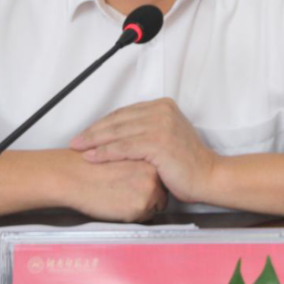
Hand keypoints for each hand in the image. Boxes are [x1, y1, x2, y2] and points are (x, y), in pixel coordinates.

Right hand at [65, 154, 167, 221]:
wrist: (73, 175)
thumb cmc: (91, 166)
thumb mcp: (121, 156)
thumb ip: (138, 164)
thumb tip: (148, 179)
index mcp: (148, 157)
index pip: (159, 178)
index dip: (145, 184)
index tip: (130, 184)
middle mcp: (154, 172)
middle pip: (161, 192)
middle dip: (147, 196)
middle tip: (124, 192)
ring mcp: (149, 189)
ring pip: (154, 207)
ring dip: (141, 207)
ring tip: (118, 198)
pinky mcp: (140, 205)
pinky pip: (144, 218)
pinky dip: (132, 216)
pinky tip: (115, 205)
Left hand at [70, 98, 219, 203]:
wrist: (208, 177)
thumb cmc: (187, 163)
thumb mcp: (168, 135)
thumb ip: (148, 128)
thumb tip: (122, 131)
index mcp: (163, 106)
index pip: (124, 112)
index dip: (103, 123)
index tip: (86, 132)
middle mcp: (161, 111)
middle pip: (118, 120)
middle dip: (93, 131)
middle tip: (75, 141)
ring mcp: (159, 125)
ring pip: (117, 132)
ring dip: (94, 141)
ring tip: (78, 148)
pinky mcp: (156, 142)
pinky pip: (123, 147)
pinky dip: (104, 152)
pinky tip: (91, 157)